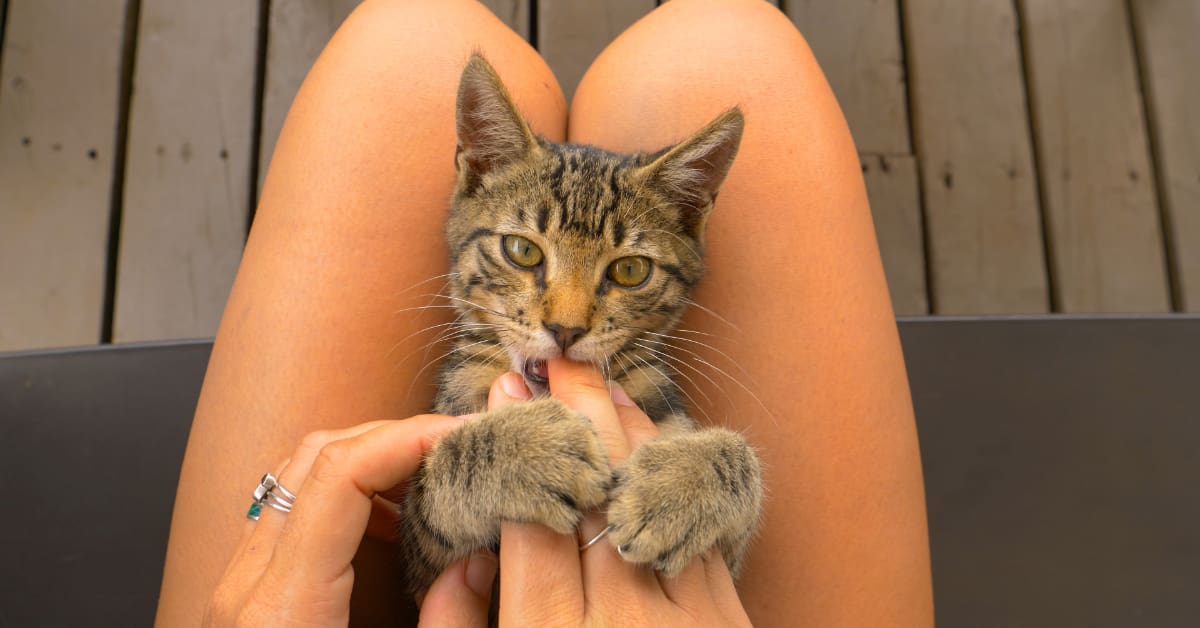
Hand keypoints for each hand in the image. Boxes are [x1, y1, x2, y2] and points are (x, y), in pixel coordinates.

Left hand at [204, 413, 494, 626]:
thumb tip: (478, 560)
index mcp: (285, 609)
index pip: (338, 476)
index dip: (406, 440)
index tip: (467, 439)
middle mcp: (250, 584)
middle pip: (316, 458)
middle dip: (397, 437)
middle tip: (466, 448)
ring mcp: (241, 586)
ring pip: (300, 476)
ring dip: (372, 461)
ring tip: (438, 477)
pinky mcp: (249, 597)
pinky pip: (294, 512)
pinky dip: (349, 494)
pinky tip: (395, 522)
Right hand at [420, 358, 753, 625]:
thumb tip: (454, 567)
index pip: (530, 517)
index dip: (518, 446)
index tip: (505, 396)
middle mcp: (619, 621)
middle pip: (595, 491)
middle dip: (573, 416)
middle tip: (553, 361)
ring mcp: (683, 619)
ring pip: (652, 499)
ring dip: (628, 431)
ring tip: (601, 383)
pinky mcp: (728, 623)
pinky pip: (698, 530)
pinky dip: (674, 479)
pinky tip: (656, 446)